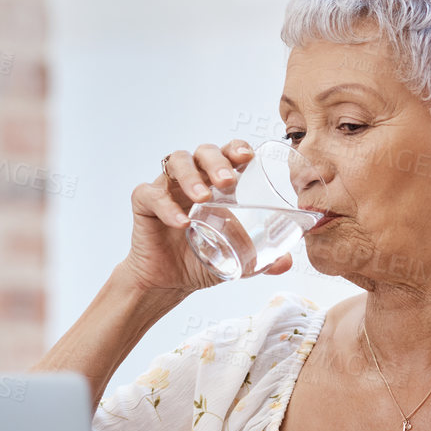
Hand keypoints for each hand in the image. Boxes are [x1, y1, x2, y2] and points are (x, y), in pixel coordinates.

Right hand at [119, 141, 295, 295]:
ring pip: (176, 162)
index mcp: (216, 183)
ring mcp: (167, 187)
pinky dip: (167, 206)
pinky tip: (181, 223)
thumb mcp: (237, 259)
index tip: (248, 157)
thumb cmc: (202, 259)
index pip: (228, 154)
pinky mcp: (144, 202)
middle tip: (227, 182)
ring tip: (202, 197)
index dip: (237, 149)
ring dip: (191, 176)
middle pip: (203, 152)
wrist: (169, 282)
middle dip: (216, 161)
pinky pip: (151, 195)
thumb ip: (262, 260)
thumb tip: (286, 263)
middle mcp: (192, 178)